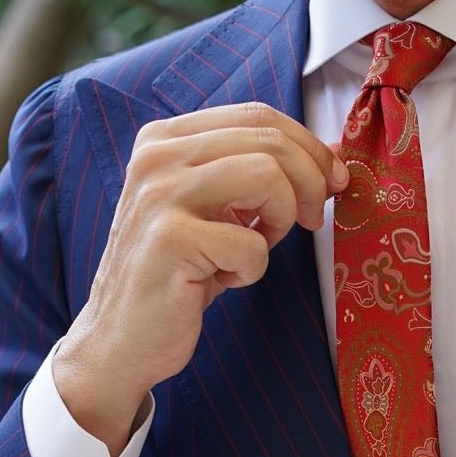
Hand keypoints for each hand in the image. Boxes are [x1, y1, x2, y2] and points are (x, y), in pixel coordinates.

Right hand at [53, 103, 348, 454]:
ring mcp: (160, 194)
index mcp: (167, 139)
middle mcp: (158, 155)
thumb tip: (332, 155)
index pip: (257, 116)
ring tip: (257, 249)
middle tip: (312, 220)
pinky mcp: (170, 239)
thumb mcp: (216, 213)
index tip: (333, 180)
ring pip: (267, 176)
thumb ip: (257, 176)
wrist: (122, 340)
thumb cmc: (177, 278)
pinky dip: (253, 269)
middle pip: (268, 140)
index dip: (308, 146)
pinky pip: (251, 243)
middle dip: (311, 182)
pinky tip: (225, 279)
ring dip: (281, 219)